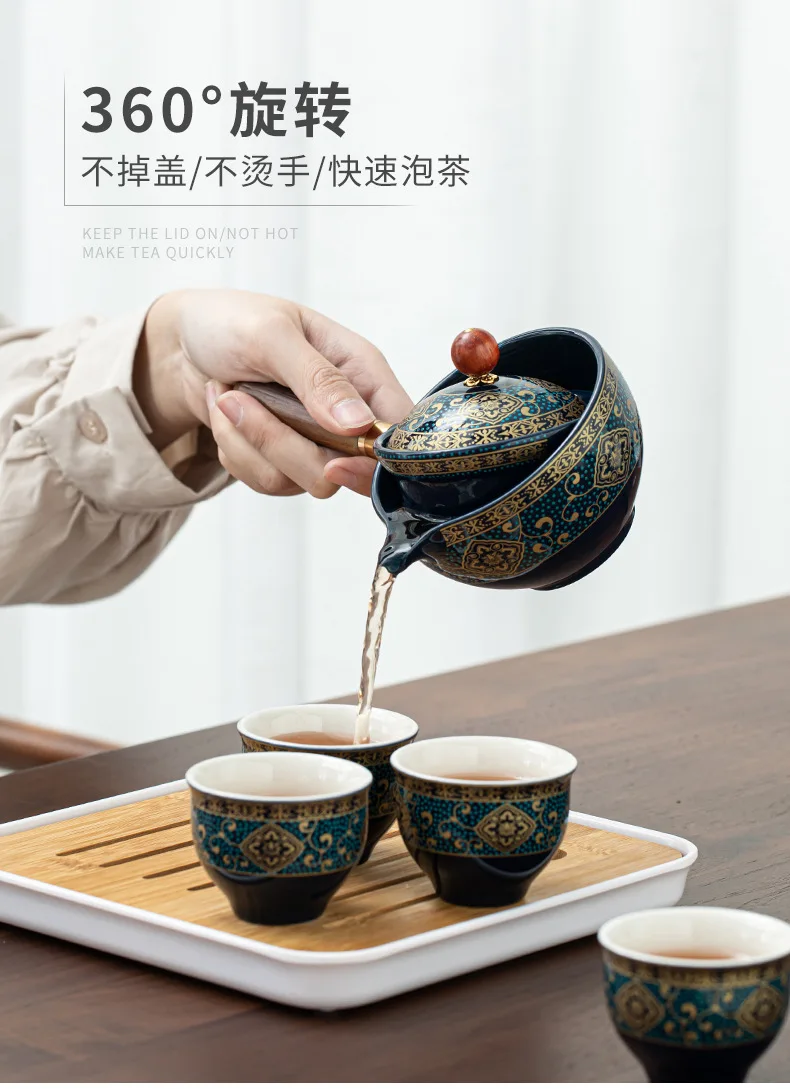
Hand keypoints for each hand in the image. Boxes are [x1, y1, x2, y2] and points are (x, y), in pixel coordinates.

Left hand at [133, 289, 412, 497]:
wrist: (178, 347)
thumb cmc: (229, 323)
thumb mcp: (271, 334)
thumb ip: (318, 378)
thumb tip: (358, 424)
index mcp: (361, 371)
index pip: (399, 430)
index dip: (378, 458)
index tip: (335, 460)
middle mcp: (347, 411)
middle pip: (346, 468)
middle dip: (285, 445)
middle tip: (243, 401)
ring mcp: (318, 441)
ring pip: (302, 481)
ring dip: (251, 443)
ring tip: (228, 399)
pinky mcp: (286, 460)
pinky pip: (270, 481)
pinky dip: (237, 452)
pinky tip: (227, 415)